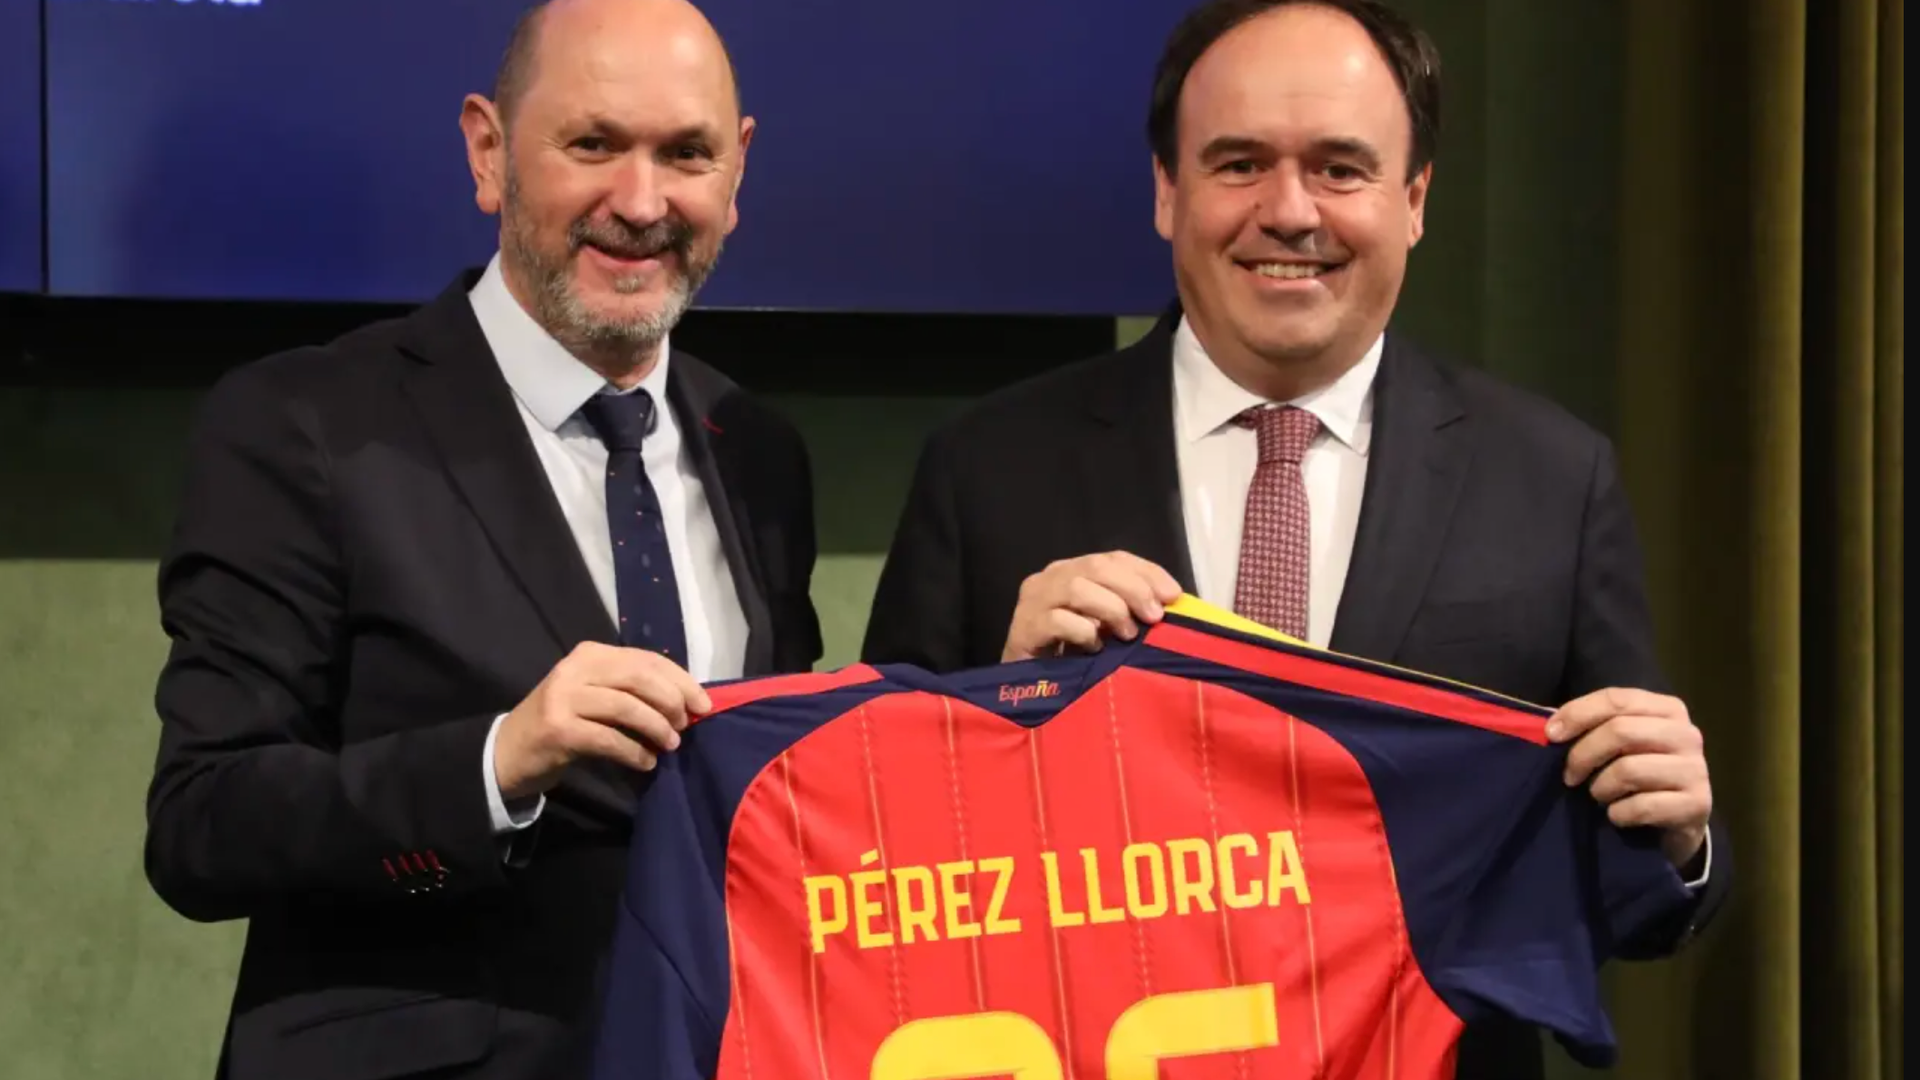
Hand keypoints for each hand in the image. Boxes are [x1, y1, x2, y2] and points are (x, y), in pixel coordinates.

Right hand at [493, 642, 711, 801]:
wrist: (508, 751)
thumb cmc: (563, 722)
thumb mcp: (596, 695)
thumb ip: (632, 690)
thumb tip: (686, 701)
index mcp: (591, 654)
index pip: (647, 659)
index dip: (680, 681)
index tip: (703, 704)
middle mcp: (576, 669)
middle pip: (640, 677)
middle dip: (672, 701)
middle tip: (686, 726)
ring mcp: (564, 698)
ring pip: (627, 707)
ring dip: (656, 728)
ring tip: (669, 746)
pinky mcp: (558, 730)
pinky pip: (609, 739)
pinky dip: (635, 753)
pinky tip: (646, 763)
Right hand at [1002, 551, 1183, 661]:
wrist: (1024, 686)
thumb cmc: (1071, 653)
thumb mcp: (1106, 625)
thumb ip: (1129, 608)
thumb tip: (1171, 605)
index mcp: (1073, 569)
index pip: (1114, 558)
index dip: (1147, 572)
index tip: (1173, 595)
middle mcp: (1051, 577)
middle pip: (1096, 567)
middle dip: (1133, 589)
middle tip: (1153, 617)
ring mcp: (1033, 601)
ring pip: (1076, 587)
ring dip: (1111, 609)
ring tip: (1128, 635)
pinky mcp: (1023, 628)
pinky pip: (1058, 620)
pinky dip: (1084, 632)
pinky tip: (1095, 648)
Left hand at [1549, 687, 1710, 869]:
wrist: (1678, 820)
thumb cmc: (1640, 774)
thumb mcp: (1620, 744)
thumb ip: (1595, 726)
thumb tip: (1552, 727)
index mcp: (1668, 709)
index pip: (1616, 699)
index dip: (1578, 714)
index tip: (1551, 735)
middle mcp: (1687, 734)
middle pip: (1620, 731)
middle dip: (1583, 755)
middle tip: (1569, 776)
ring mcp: (1696, 770)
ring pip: (1628, 770)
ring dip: (1600, 788)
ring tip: (1598, 796)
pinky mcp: (1696, 805)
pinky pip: (1641, 807)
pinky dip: (1618, 814)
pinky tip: (1617, 815)